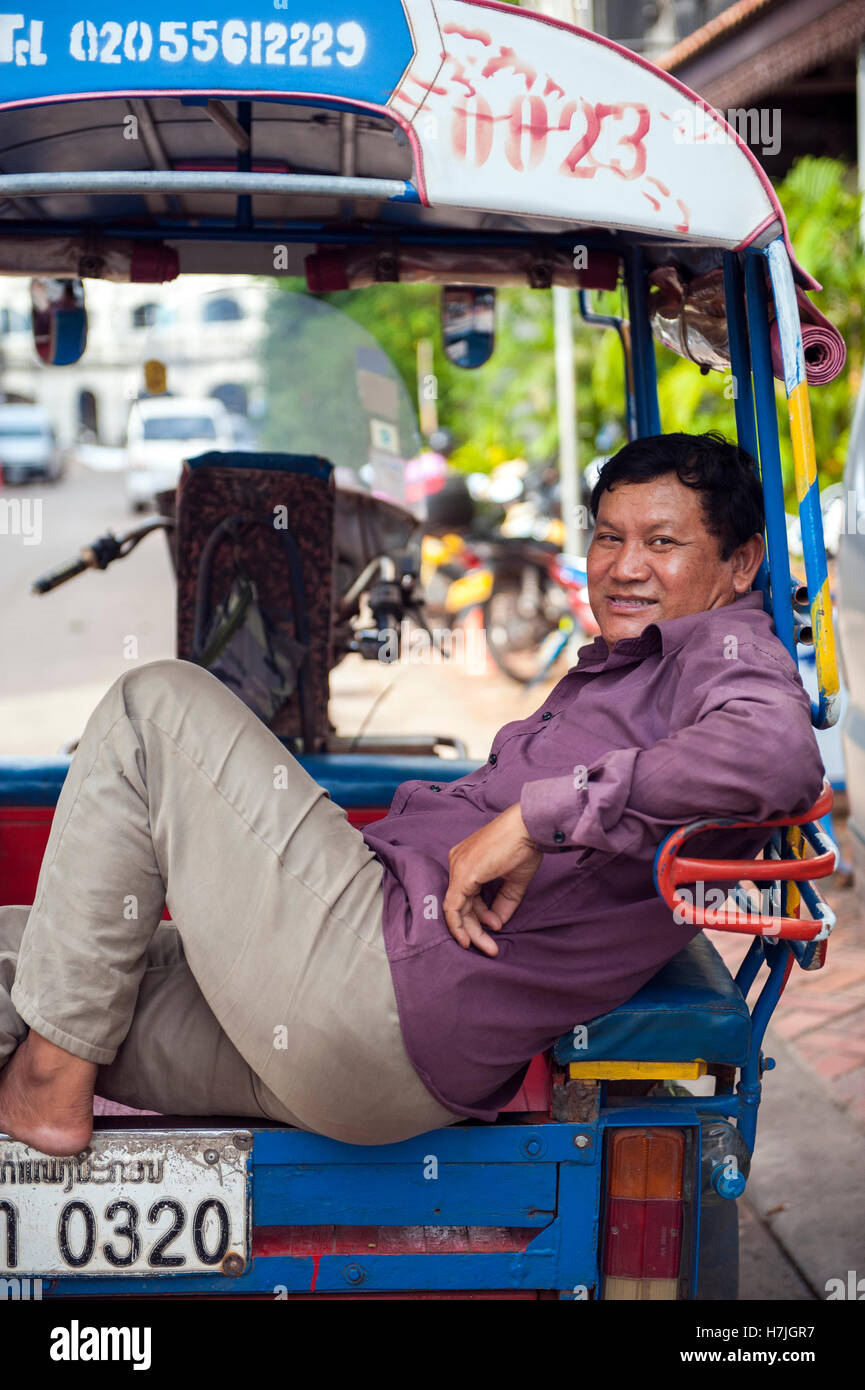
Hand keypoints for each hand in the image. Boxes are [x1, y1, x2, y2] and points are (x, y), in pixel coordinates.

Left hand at [443, 803, 542, 956]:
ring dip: (471, 931)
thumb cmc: (524, 846)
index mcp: (467, 860)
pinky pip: (453, 907)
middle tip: (490, 947)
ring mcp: (458, 867)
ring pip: (456, 909)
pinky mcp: (462, 874)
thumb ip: (504, 902)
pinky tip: (470, 939)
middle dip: (474, 928)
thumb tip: (496, 923)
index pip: (467, 895)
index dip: (480, 916)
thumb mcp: (514, 880)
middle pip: (460, 904)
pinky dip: (460, 925)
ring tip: (489, 947)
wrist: (528, 827)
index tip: (494, 927)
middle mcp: (457, 862)